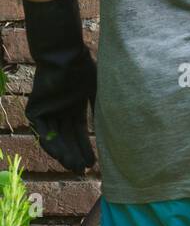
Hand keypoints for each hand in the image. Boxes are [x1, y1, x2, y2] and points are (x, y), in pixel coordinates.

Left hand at [24, 0, 96, 173]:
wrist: (65, 55)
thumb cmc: (84, 69)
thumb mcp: (98, 94)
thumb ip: (102, 112)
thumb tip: (116, 131)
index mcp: (75, 106)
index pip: (79, 132)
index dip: (85, 148)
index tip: (93, 164)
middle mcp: (61, 110)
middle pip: (67, 138)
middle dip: (75, 155)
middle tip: (82, 170)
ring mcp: (48, 110)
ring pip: (55, 137)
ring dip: (63, 153)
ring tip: (73, 166)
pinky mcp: (36, 109)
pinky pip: (42, 131)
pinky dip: (50, 143)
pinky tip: (60, 156)